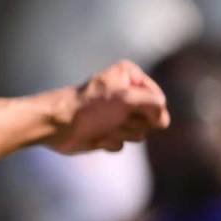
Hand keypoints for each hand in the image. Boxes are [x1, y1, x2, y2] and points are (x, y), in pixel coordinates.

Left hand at [46, 59, 170, 154]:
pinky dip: (109, 141)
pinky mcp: (107, 132)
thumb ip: (153, 103)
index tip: (126, 105)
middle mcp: (124, 94)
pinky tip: (96, 136)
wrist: (57, 125)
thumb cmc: (88, 106)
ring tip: (102, 125)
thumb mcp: (125, 97)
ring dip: (121, 132)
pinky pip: (122, 143)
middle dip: (132, 121)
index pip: (158, 98)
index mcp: (128, 76)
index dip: (148, 107)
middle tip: (112, 116)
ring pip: (139, 132)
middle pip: (151, 117)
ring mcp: (116, 114)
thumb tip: (163, 119)